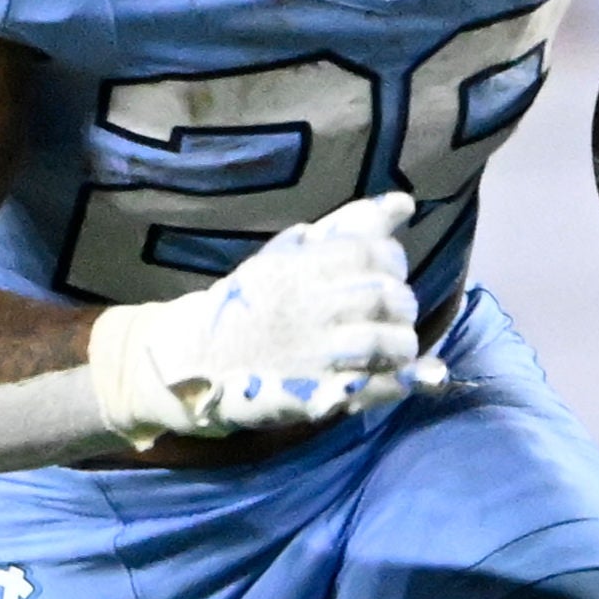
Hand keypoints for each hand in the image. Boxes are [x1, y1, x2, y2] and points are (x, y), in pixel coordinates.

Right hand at [88, 194, 439, 437]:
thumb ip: (345, 229)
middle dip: (401, 303)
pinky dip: (397, 381)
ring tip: (390, 346)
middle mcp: (309, 308)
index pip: (371, 253)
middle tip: (393, 312)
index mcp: (299, 269)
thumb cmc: (247, 303)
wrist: (195, 360)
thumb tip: (404, 203)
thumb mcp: (285, 256)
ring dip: (400, 344)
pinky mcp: (317, 394)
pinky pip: (374, 386)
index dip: (391, 261)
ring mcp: (314, 354)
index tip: (385, 273)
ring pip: (387, 343)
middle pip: (385, 297)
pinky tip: (400, 375)